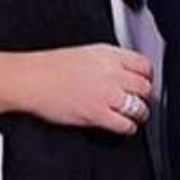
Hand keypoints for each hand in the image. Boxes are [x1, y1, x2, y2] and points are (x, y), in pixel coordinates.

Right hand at [0, 43, 153, 134]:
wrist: (31, 79)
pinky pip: (124, 124)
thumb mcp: (86, 52)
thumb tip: (124, 71)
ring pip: (138, 107)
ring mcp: (106, 94)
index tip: (145, 82)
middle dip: (145, 95)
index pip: (144, 64)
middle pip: (144, 87)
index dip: (148, 76)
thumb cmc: (51, 66)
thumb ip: (109, 60)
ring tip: (136, 115)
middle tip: (141, 100)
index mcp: (108, 54)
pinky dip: (129, 127)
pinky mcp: (97, 114)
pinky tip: (125, 126)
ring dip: (140, 113)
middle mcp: (111, 72)